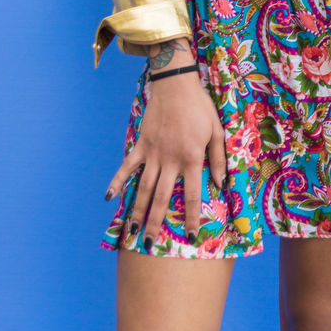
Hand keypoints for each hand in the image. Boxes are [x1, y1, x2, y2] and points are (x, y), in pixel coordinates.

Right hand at [105, 71, 226, 248]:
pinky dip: (118, 181)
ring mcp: (153, 153)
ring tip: (132, 232)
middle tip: (149, 245)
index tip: (189, 237)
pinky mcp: (141, 144)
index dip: (190, 218)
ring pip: (144, 188)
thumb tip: (221, 184)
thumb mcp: (216, 131)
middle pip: (162, 198)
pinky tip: (109, 197)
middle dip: (156, 224)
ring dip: (138, 211)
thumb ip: (218, 159)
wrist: (176, 85)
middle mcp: (170, 160)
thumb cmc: (200, 107)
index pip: (191, 196)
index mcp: (191, 159)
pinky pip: (127, 166)